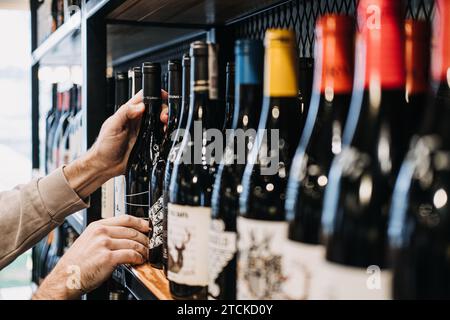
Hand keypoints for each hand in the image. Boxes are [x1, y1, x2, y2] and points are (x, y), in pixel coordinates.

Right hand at [32, 216, 149, 299]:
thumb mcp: (89, 240)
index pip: (125, 218)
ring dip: (143, 250)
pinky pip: (130, 254)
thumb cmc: (77, 263)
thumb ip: (105, 234)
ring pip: (133, 243)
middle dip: (144, 238)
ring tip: (145, 254)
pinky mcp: (107, 258)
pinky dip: (138, 258)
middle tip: (149, 244)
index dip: (140, 222)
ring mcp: (104, 244)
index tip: (147, 227)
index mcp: (97, 226)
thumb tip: (125, 235)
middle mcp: (101, 232)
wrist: (65, 278)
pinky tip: (139, 261)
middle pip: (132, 231)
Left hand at [64, 90, 167, 198]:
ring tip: (165, 125)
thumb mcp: (112, 126)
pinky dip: (166, 134)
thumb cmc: (104, 146)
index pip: (144, 98)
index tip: (163, 96)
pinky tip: (165, 134)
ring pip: (160, 122)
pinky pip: (160, 136)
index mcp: (129, 113)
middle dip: (163, 109)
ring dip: (166, 121)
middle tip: (163, 116)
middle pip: (156, 109)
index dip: (155, 94)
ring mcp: (144, 132)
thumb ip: (125, 113)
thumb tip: (140, 106)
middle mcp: (138, 121)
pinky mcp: (148, 143)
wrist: (106, 166)